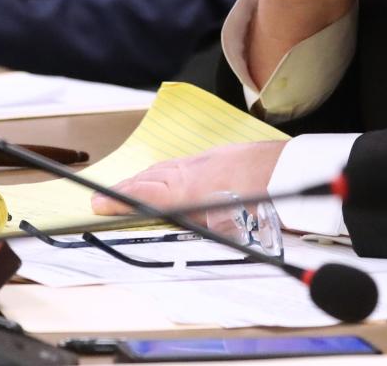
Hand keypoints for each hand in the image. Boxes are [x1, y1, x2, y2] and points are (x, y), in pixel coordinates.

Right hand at [90, 141, 287, 216]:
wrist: (290, 171)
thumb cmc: (262, 202)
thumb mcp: (223, 227)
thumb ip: (194, 226)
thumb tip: (174, 232)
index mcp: (186, 189)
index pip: (142, 195)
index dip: (117, 200)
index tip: (96, 203)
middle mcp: (191, 170)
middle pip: (150, 178)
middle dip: (126, 187)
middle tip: (104, 197)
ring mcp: (206, 159)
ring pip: (167, 167)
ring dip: (145, 178)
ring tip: (132, 186)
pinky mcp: (221, 154)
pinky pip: (184, 162)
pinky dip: (169, 170)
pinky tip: (171, 175)